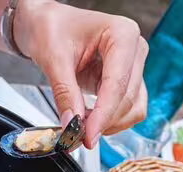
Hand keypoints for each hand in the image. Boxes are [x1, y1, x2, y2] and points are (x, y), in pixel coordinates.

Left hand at [15, 0, 147, 147]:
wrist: (47, 24)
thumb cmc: (51, 28)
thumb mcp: (53, 58)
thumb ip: (65, 93)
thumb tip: (72, 125)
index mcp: (122, 34)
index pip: (118, 83)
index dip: (103, 114)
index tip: (87, 135)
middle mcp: (135, 49)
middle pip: (128, 98)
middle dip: (104, 121)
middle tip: (77, 135)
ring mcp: (134, 66)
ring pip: (133, 108)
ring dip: (109, 123)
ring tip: (81, 125)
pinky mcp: (128, 81)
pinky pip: (128, 109)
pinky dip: (109, 120)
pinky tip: (88, 119)